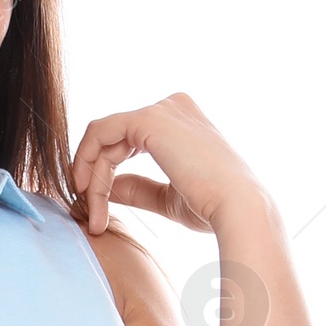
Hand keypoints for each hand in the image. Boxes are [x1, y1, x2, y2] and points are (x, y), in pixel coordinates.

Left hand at [71, 91, 261, 236]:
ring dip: (93, 180)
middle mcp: (172, 107)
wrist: (237, 207)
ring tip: (96, 218)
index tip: (98, 209)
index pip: (129, 140)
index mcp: (183, 121)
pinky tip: (87, 192)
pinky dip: (87, 162)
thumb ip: (138, 188)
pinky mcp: (148, 119)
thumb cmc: (213, 207)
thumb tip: (108, 189)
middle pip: (113, 138)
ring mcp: (161, 109)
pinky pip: (100, 133)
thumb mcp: (168, 198)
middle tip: (93, 219)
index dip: (106, 172)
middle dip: (96, 178)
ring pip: (104, 139)